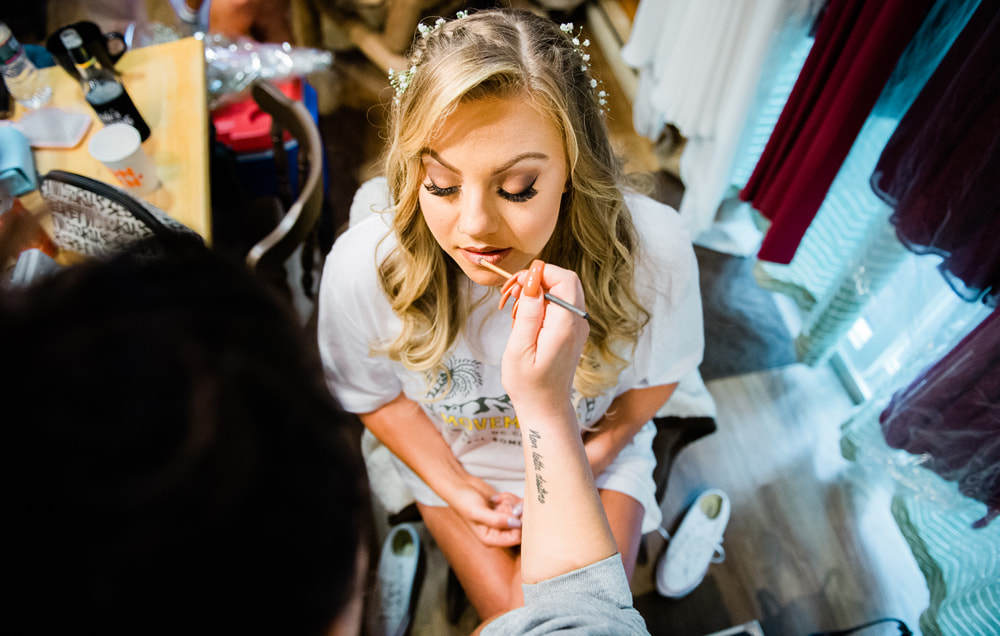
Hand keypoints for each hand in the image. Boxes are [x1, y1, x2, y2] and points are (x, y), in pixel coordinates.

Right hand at [448, 478, 522, 547]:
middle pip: (520, 525)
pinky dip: (510, 498)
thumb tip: (516, 523)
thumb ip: (496, 520)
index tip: (516, 510)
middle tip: (503, 503)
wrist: (460, 485)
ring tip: (498, 499)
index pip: (515, 538)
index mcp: (490, 538)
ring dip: (511, 502)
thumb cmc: (464, 501)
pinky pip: (517, 504)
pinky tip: (499, 496)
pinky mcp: (505, 508)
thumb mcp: (477, 512)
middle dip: (514, 511)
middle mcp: (498, 531)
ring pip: (520, 513)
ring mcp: (503, 519)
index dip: (519, 524)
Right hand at [501, 260, 588, 413]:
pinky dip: (541, 303)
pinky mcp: (572, 331)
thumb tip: (532, 280)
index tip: (515, 285)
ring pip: (562, 290)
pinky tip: (524, 319)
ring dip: (537, 291)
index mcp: (565, 326)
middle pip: (565, 280)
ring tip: (514, 310)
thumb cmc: (528, 383)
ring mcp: (577, 327)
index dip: (539, 273)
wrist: (545, 407)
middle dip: (537, 279)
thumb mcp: (520, 348)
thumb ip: (529, 313)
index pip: (564, 279)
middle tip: (510, 295)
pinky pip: (560, 304)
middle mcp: (577, 323)